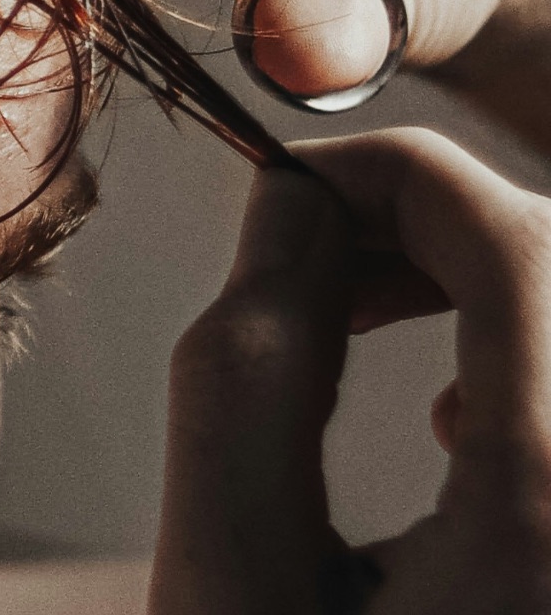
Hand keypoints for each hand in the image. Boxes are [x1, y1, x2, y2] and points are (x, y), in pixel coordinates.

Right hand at [151, 128, 550, 613]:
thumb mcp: (227, 571)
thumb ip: (247, 375)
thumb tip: (293, 201)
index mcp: (541, 521)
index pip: (515, 245)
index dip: (392, 174)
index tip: (282, 189)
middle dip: (430, 219)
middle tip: (307, 253)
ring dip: (478, 280)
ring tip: (359, 321)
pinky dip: (523, 351)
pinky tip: (451, 424)